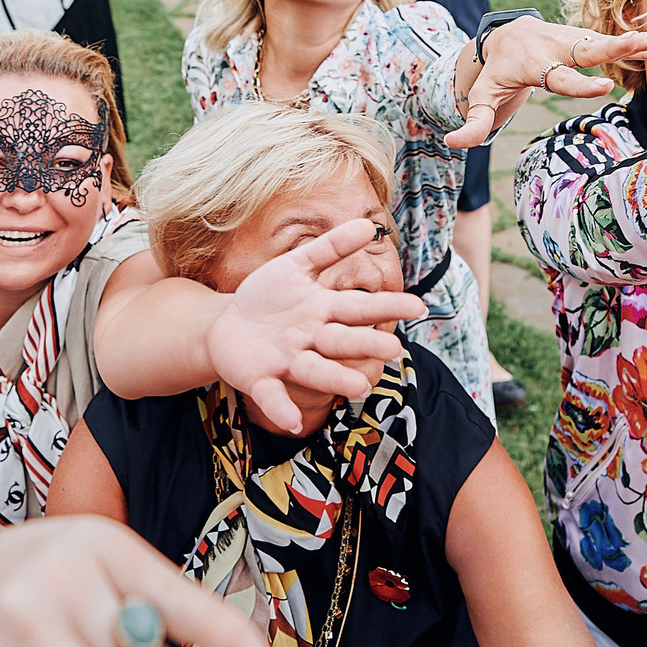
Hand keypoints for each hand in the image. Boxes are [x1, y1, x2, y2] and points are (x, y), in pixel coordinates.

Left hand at [204, 217, 428, 435]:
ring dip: (335, 379)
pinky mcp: (260, 379)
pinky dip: (282, 408)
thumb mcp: (296, 265)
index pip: (360, 308)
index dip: (387, 307)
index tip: (419, 307)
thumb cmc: (269, 296)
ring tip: (359, 388)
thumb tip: (369, 225)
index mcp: (323, 311)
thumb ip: (331, 248)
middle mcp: (312, 340)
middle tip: (394, 350)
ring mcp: (287, 361)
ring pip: (314, 370)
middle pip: (342, 341)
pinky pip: (272, 395)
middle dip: (366, 345)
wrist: (227, 324)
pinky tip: (293, 421)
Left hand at [450, 21, 646, 148]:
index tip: (606, 87)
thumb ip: (473, 122)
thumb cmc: (494, 74)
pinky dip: (636, 45)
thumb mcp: (480, 98)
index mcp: (533, 65)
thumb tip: (453, 142)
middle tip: (646, 43)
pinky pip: (611, 42)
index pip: (560, 76)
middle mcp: (555, 47)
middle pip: (589, 49)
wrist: (503, 34)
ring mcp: (571, 39)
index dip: (581, 84)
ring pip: (605, 42)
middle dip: (618, 47)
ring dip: (636, 44)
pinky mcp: (583, 38)